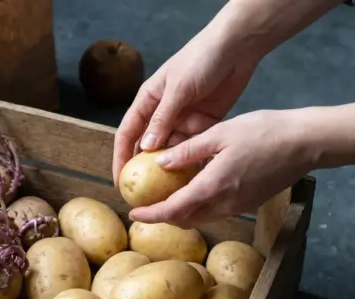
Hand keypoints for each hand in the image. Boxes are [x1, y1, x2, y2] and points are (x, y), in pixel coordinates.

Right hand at [112, 15, 260, 183]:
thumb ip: (163, 118)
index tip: (120, 182)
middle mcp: (162, 114)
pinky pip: (193, 148)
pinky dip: (191, 161)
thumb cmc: (200, 59)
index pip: (127, 135)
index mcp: (147, 102)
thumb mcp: (178, 89)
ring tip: (169, 192)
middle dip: (144, 171)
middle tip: (144, 195)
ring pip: (171, 150)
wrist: (235, 47)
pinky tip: (192, 178)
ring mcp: (182, 120)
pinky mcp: (203, 123)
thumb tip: (147, 148)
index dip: (121, 159)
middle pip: (148, 147)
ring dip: (170, 169)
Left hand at [128, 109, 311, 227]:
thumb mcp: (220, 134)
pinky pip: (217, 211)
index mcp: (214, 186)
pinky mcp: (249, 203)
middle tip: (147, 204)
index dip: (151, 215)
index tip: (134, 213)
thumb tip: (159, 162)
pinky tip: (195, 188)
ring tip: (167, 196)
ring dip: (182, 212)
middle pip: (186, 220)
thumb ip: (187, 151)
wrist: (306, 143)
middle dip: (163, 216)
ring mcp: (239, 206)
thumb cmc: (264, 132)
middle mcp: (225, 203)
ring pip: (202, 217)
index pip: (173, 211)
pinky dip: (200, 206)